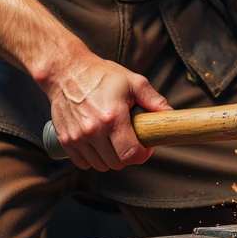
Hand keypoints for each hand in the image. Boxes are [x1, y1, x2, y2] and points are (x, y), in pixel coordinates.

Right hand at [45, 53, 170, 171]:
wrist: (66, 71)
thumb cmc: (101, 75)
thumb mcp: (133, 82)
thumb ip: (154, 100)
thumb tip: (170, 115)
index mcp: (113, 117)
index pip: (132, 154)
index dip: (143, 154)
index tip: (144, 146)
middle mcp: (93, 130)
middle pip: (117, 163)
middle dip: (127, 155)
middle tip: (128, 140)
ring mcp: (77, 137)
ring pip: (100, 166)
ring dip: (109, 158)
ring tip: (112, 140)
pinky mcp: (65, 140)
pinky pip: (83, 163)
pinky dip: (92, 159)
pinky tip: (97, 144)